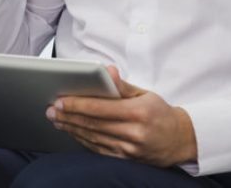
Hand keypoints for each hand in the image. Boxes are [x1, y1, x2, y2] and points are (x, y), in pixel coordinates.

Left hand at [46, 66, 196, 166]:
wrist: (179, 140)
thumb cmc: (160, 113)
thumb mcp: (145, 94)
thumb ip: (123, 85)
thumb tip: (107, 71)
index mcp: (137, 113)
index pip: (100, 108)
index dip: (77, 105)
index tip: (60, 100)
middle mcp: (132, 133)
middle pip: (92, 124)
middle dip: (68, 116)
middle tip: (51, 110)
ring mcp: (128, 149)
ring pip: (93, 138)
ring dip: (71, 128)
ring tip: (57, 120)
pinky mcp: (125, 158)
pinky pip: (99, 149)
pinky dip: (83, 141)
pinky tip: (73, 133)